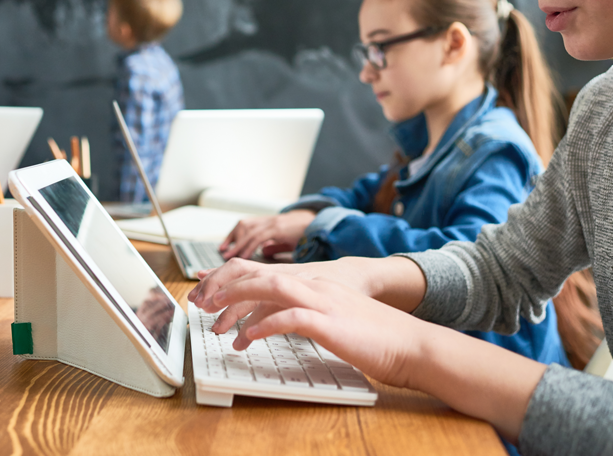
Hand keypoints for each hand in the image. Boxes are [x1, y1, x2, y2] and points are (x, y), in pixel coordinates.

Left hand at [210, 272, 426, 389]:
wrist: (411, 343)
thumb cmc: (372, 335)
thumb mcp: (330, 316)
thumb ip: (301, 312)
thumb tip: (268, 321)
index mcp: (312, 282)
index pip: (261, 269)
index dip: (229, 276)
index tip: (206, 290)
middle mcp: (314, 284)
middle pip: (258, 274)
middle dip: (224, 286)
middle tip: (201, 304)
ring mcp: (322, 301)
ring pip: (269, 287)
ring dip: (237, 302)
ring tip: (216, 321)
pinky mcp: (330, 322)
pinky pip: (290, 317)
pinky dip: (265, 324)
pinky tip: (249, 337)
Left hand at [219, 210, 315, 259]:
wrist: (320, 224)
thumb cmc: (304, 233)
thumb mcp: (286, 240)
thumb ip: (274, 245)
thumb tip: (262, 252)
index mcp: (269, 223)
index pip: (244, 225)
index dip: (232, 235)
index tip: (223, 247)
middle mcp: (269, 221)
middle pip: (243, 226)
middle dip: (231, 239)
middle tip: (222, 253)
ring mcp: (273, 223)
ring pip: (249, 231)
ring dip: (237, 244)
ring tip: (229, 256)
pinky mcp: (279, 228)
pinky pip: (259, 236)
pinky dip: (249, 246)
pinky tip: (244, 256)